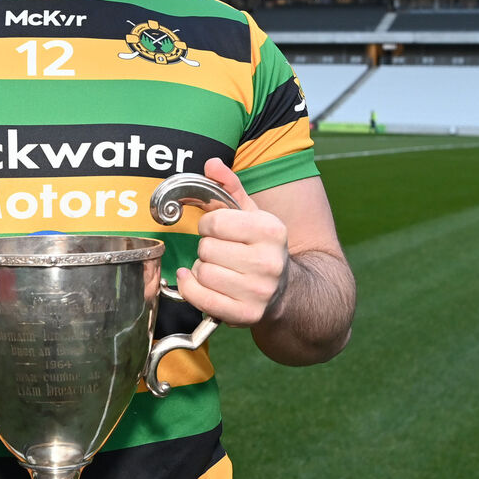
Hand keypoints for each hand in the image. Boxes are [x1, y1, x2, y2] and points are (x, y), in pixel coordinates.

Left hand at [175, 157, 288, 326]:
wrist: (288, 291)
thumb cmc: (262, 248)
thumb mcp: (253, 215)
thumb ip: (230, 188)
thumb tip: (211, 165)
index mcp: (272, 231)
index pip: (214, 222)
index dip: (209, 225)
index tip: (217, 230)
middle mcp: (268, 262)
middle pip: (206, 248)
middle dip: (207, 248)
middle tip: (221, 252)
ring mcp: (258, 291)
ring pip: (202, 272)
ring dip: (202, 269)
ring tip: (218, 268)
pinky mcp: (246, 314)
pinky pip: (199, 297)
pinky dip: (191, 288)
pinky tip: (198, 281)